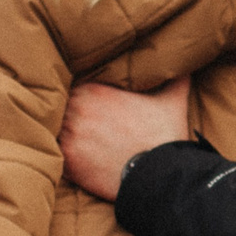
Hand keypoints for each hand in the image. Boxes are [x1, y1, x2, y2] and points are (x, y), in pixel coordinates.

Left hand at [60, 75, 190, 200]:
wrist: (159, 175)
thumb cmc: (165, 136)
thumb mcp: (173, 99)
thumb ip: (173, 76)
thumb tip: (182, 61)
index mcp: (94, 90)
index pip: (71, 84)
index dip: (78, 95)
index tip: (87, 104)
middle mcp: (76, 110)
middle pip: (59, 105)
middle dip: (68, 112)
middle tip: (80, 122)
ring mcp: (69, 136)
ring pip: (54, 128)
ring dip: (62, 132)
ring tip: (75, 138)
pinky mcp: (68, 161)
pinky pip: (54, 152)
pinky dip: (61, 153)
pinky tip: (73, 155)